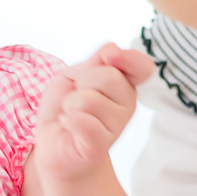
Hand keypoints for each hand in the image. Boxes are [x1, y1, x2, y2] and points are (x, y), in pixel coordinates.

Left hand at [33, 43, 156, 181]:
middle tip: (76, 96)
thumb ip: (95, 61)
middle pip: (109, 76)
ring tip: (71, 113)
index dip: (128, 58)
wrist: (54, 147)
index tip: (110, 57)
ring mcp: (116, 126)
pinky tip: (67, 125)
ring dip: (70, 103)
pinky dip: (67, 119)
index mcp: (124, 83)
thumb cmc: (66, 109)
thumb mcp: (75, 75)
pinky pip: (83, 122)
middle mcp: (127, 104)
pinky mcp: (99, 145)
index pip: (142, 66)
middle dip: (82, 80)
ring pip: (90, 99)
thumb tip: (113, 49)